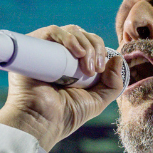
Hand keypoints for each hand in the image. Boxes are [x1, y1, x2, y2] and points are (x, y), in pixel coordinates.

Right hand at [0, 25, 125, 150]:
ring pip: (70, 31)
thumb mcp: (97, 100)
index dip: (100, 50)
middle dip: (95, 48)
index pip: (90, 43)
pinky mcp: (33, 47)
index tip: (101, 69)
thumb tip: (119, 58)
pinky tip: (77, 52)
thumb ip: (113, 84)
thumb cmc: (66, 114)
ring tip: (86, 67)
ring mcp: (46, 50)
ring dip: (85, 45)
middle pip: (82, 35)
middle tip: (94, 70)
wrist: (41, 121)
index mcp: (73, 64)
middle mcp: (59, 54)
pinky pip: (52, 31)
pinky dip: (68, 37)